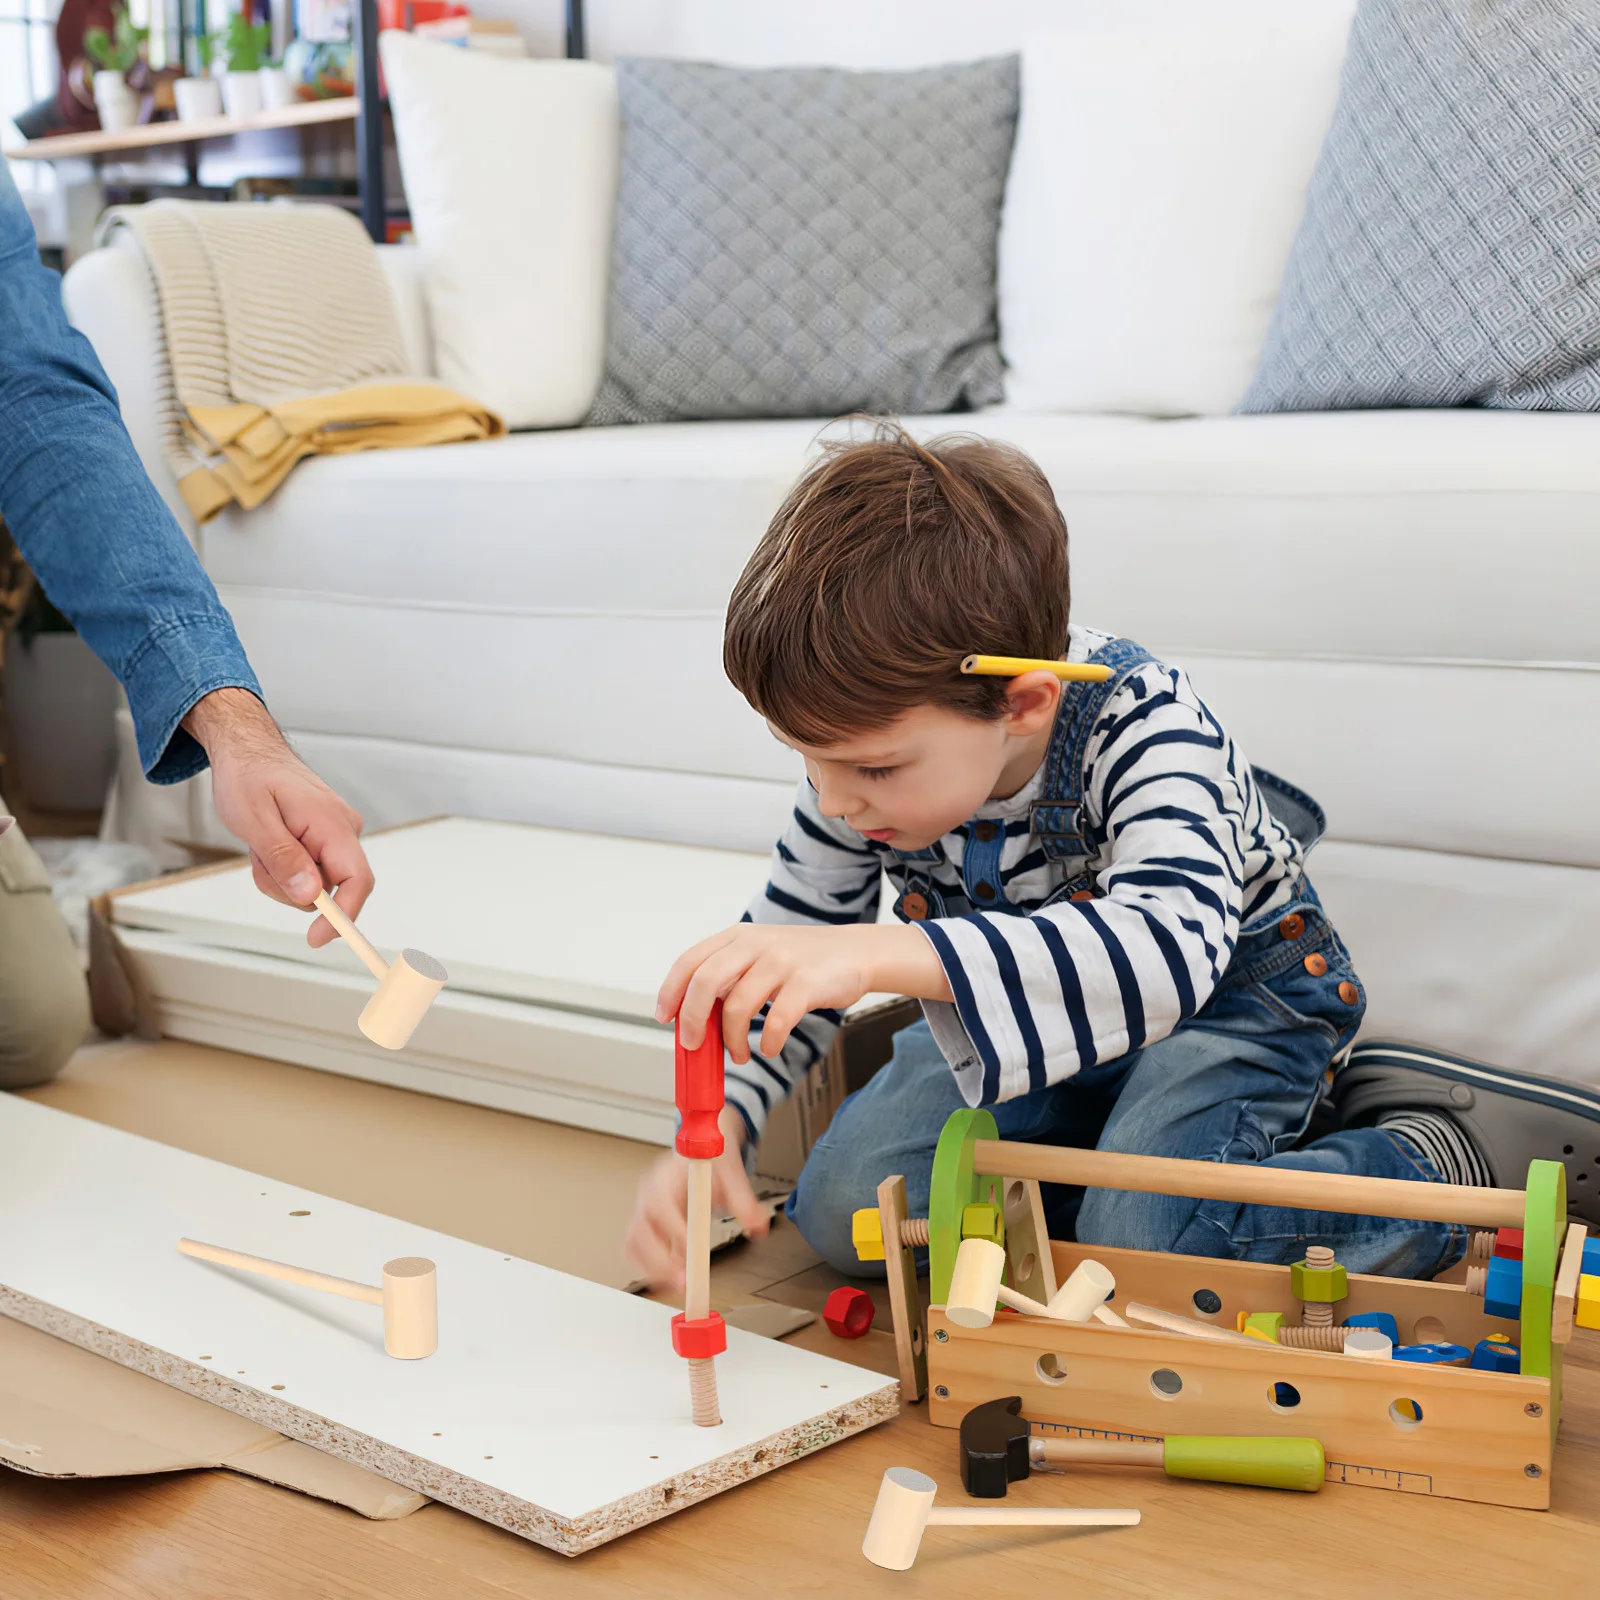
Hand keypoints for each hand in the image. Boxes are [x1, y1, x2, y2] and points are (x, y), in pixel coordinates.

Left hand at [184, 688, 373, 947]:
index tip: (316, 938)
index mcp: (333, 825)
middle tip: (260, 860)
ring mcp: (335, 835)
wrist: (247, 751)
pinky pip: (307, 872)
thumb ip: (284, 859)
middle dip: (290, 888)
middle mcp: (344, 831)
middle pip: (329, 888)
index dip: (343, 916)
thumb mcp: (255, 820)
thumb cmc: (249, 776)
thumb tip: (310, 898)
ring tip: (261, 845)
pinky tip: (268, 843)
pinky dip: (283, 868)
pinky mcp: (324, 839)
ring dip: (280, 877)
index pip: (357, 880)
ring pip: (313, 885)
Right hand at [624, 1106, 765, 1292]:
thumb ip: (744, 1198)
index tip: (689, 1247)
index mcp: (665, 1175)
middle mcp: (649, 1192)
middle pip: (639, 1229)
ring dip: (652, 1268)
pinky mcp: (648, 1223)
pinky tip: (673, 1278)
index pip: (659, 1202)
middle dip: (658, 1259)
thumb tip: (757, 1227)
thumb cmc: (712, 1154)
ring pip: (634, 1242)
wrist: (705, 1142)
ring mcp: (645, 1208)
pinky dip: (651, 1267)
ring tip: (679, 1285)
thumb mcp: (732, 1170)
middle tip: (684, 1281)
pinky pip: (638, 1248)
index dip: (671, 1228)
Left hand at [657, 921, 950, 1060]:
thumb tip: (695, 1017)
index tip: (664, 1017)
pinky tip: (770, 1048)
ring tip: (740, 1055)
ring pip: (737, 1007)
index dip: (671, 991)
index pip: (690, 961)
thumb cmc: (804, 961)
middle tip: (694, 1045)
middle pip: (705, 983)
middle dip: (693, 1021)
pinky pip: (776, 1020)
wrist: (857, 952)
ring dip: (732, 1041)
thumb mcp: (760, 955)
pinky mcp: (807, 982)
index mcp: (738, 937)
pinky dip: (768, 1042)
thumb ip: (730, 977)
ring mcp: (782, 961)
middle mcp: (756, 944)